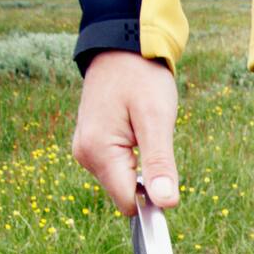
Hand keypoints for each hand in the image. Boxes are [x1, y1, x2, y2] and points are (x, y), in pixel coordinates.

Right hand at [72, 50, 178, 214]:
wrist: (122, 50)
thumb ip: (159, 164)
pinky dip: (134, 158)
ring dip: (141, 167)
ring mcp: (86, 151)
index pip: (128, 203)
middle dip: (147, 181)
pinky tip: (136, 133)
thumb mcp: (156, 121)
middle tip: (157, 143)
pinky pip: (118, 168)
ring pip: (123, 182)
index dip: (153, 201)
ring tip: (144, 132)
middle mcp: (85, 156)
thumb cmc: (142, 79)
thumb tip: (166, 204)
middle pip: (125, 194)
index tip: (168, 178)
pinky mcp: (92, 146)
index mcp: (98, 153)